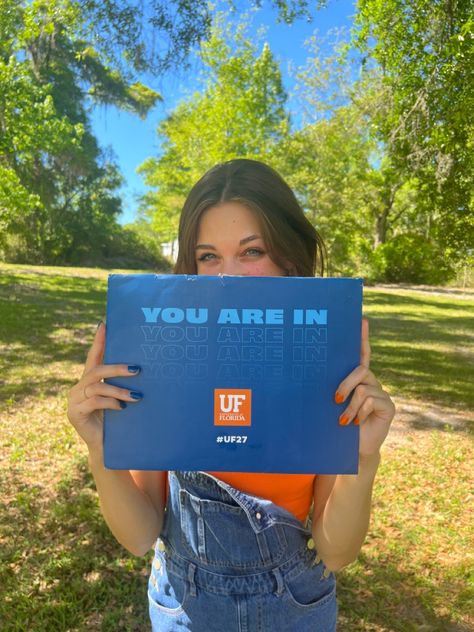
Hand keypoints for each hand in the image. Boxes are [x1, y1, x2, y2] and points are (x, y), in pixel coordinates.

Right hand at [67, 322, 141, 450]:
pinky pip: (94, 401)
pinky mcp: (74, 413)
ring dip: (119, 390)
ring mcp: (74, 400)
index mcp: (89, 380)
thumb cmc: (118, 421)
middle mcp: (79, 387)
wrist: (108, 448)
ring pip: (97, 386)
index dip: (99, 341)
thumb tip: (143, 366)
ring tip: (136, 396)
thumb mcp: (121, 398)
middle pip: (97, 369)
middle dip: (117, 367)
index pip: (94, 356)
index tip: (104, 324)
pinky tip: (123, 408)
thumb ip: (123, 383)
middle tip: (137, 369)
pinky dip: (111, 403)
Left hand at [335, 318, 394, 457]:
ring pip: (363, 388)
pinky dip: (359, 413)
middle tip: (335, 399)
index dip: (363, 337)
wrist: (352, 450)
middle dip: (345, 383)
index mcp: (358, 379)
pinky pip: (371, 401)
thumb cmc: (337, 425)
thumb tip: (309, 373)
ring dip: (349, 407)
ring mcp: (382, 393)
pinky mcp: (389, 406)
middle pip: (360, 369)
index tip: (362, 320)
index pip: (362, 354)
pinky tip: (356, 423)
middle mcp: (372, 382)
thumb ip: (331, 389)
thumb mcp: (331, 405)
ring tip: (344, 420)